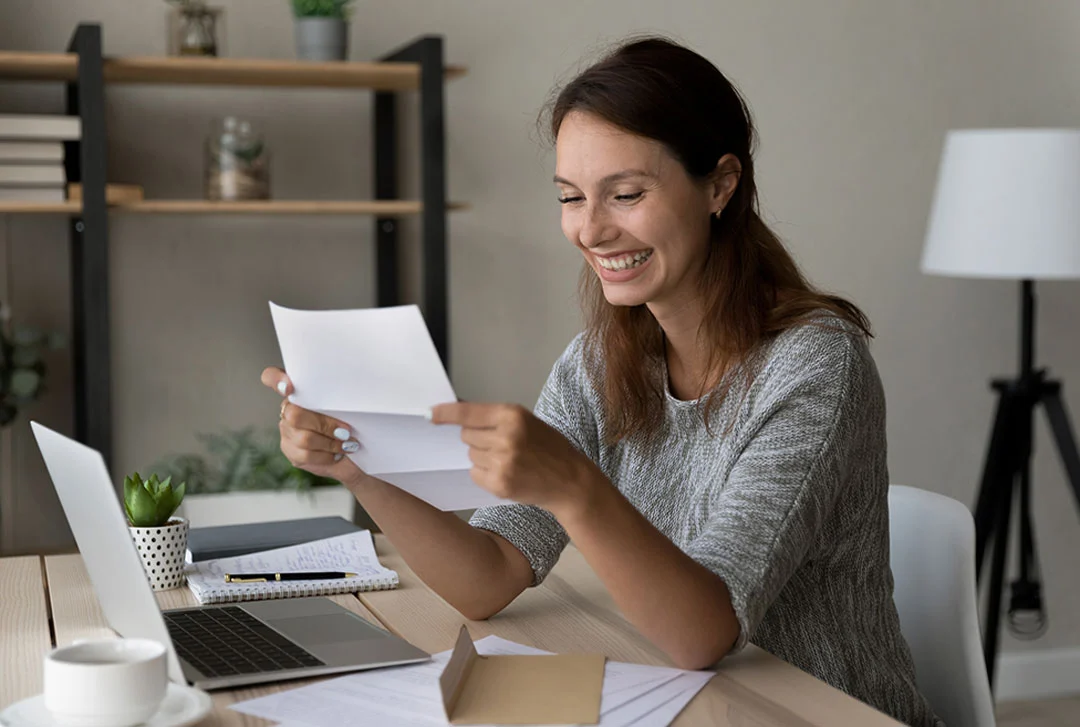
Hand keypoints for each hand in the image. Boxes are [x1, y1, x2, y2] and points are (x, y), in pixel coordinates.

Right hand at [260, 367, 365, 488]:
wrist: (355, 454)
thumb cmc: (352, 423)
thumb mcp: (348, 407)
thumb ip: (339, 398)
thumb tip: (347, 399)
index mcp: (300, 390)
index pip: (272, 376)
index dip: (276, 379)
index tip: (289, 387)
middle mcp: (288, 408)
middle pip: (295, 414)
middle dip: (325, 425)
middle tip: (346, 431)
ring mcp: (286, 430)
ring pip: (304, 438)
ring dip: (331, 443)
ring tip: (346, 444)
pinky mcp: (290, 450)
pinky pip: (306, 455)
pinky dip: (327, 455)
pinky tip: (336, 453)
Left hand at [429, 402, 606, 519]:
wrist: (570, 480)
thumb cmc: (549, 448)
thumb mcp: (526, 422)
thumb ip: (495, 418)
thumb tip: (458, 416)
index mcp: (512, 415)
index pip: (468, 412)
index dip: (445, 413)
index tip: (428, 414)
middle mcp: (506, 437)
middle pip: (466, 435)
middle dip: (478, 438)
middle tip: (503, 444)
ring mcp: (502, 462)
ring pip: (471, 455)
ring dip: (483, 457)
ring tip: (510, 460)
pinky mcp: (499, 483)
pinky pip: (475, 473)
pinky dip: (485, 474)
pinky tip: (507, 473)